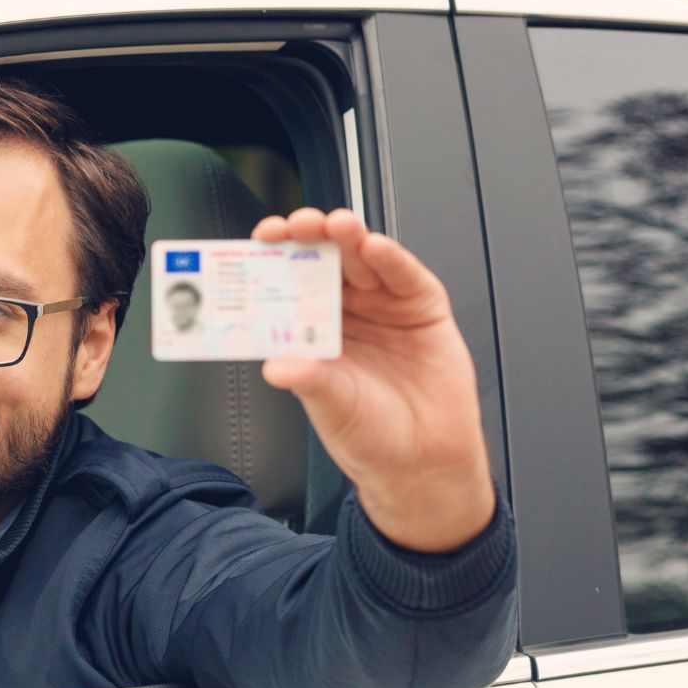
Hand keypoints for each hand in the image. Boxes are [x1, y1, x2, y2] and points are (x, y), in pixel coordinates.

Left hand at [254, 208, 494, 552]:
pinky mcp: (423, 309)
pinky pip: (406, 276)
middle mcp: (348, 312)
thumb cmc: (371, 435)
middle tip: (299, 225)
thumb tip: (274, 366)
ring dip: (349, 238)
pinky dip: (392, 259)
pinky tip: (376, 248)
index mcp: (315, 329)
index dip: (279, 256)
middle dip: (312, 237)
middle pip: (327, 260)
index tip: (263, 239)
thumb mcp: (330, 406)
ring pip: (364, 260)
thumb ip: (308, 379)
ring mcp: (385, 306)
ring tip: (336, 227)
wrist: (424, 462)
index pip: (291, 281)